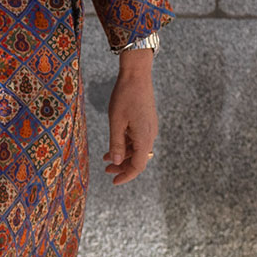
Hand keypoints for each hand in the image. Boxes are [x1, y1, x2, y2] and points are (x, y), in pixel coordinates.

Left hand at [103, 48, 157, 185]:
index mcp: (144, 138)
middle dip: (122, 166)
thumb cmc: (124, 96)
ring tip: (106, 158)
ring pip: (138, 149)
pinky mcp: (147, 121)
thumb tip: (115, 161)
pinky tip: (115, 143)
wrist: (137, 74)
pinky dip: (127, 144)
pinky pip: (138, 139)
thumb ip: (116, 143)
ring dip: (123, 155)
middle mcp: (150, 135)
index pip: (138, 166)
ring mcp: (149, 128)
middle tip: (107, 170)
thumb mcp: (116, 121)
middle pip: (139, 159)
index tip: (114, 181)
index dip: (126, 176)